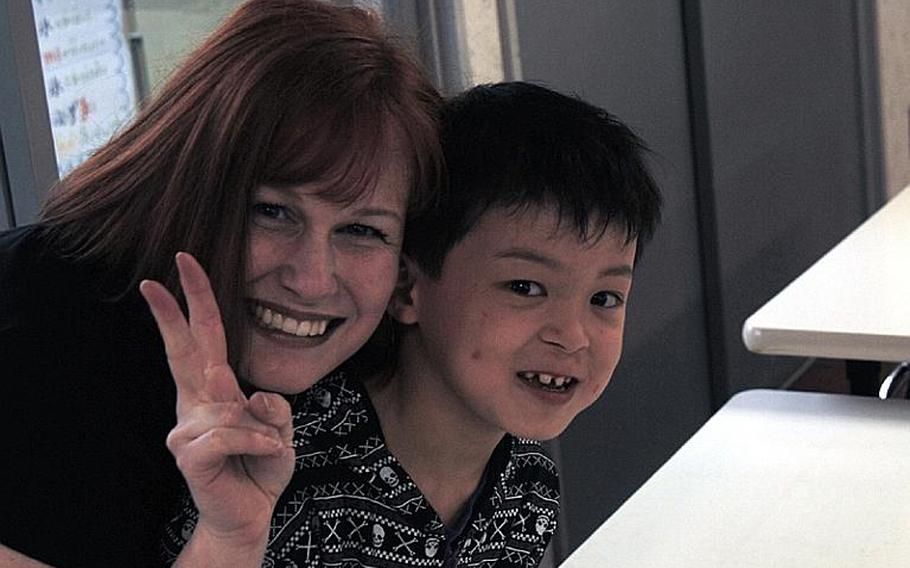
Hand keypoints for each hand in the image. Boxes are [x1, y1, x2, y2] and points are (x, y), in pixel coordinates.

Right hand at [140, 253, 293, 553]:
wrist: (250, 513)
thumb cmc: (261, 466)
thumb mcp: (279, 429)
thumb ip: (271, 407)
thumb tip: (244, 394)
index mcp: (214, 389)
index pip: (204, 338)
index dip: (195, 301)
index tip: (182, 264)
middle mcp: (195, 404)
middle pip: (184, 351)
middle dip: (173, 312)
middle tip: (156, 278)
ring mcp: (187, 429)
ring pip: (231, 406)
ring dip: (262, 428)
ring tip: (267, 448)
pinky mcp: (190, 455)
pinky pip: (233, 434)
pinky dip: (259, 444)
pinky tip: (267, 454)